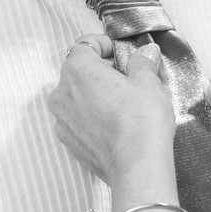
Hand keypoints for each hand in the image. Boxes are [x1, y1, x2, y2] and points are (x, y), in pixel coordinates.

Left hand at [46, 34, 173, 183]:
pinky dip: (93, 116)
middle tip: (129, 77)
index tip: (122, 52)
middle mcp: (62, 94)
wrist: (136, 167)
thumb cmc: (141, 120)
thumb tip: (145, 53)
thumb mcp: (148, 83)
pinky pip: (79, 120)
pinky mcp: (69, 143)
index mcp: (78, 71)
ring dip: (96, 94)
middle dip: (102, 70)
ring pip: (78, 97)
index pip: (84, 45)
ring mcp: (62, 121)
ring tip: (124, 102)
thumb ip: (142, 63)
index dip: (105, 45)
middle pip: (79, 71)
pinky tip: (116, 123)